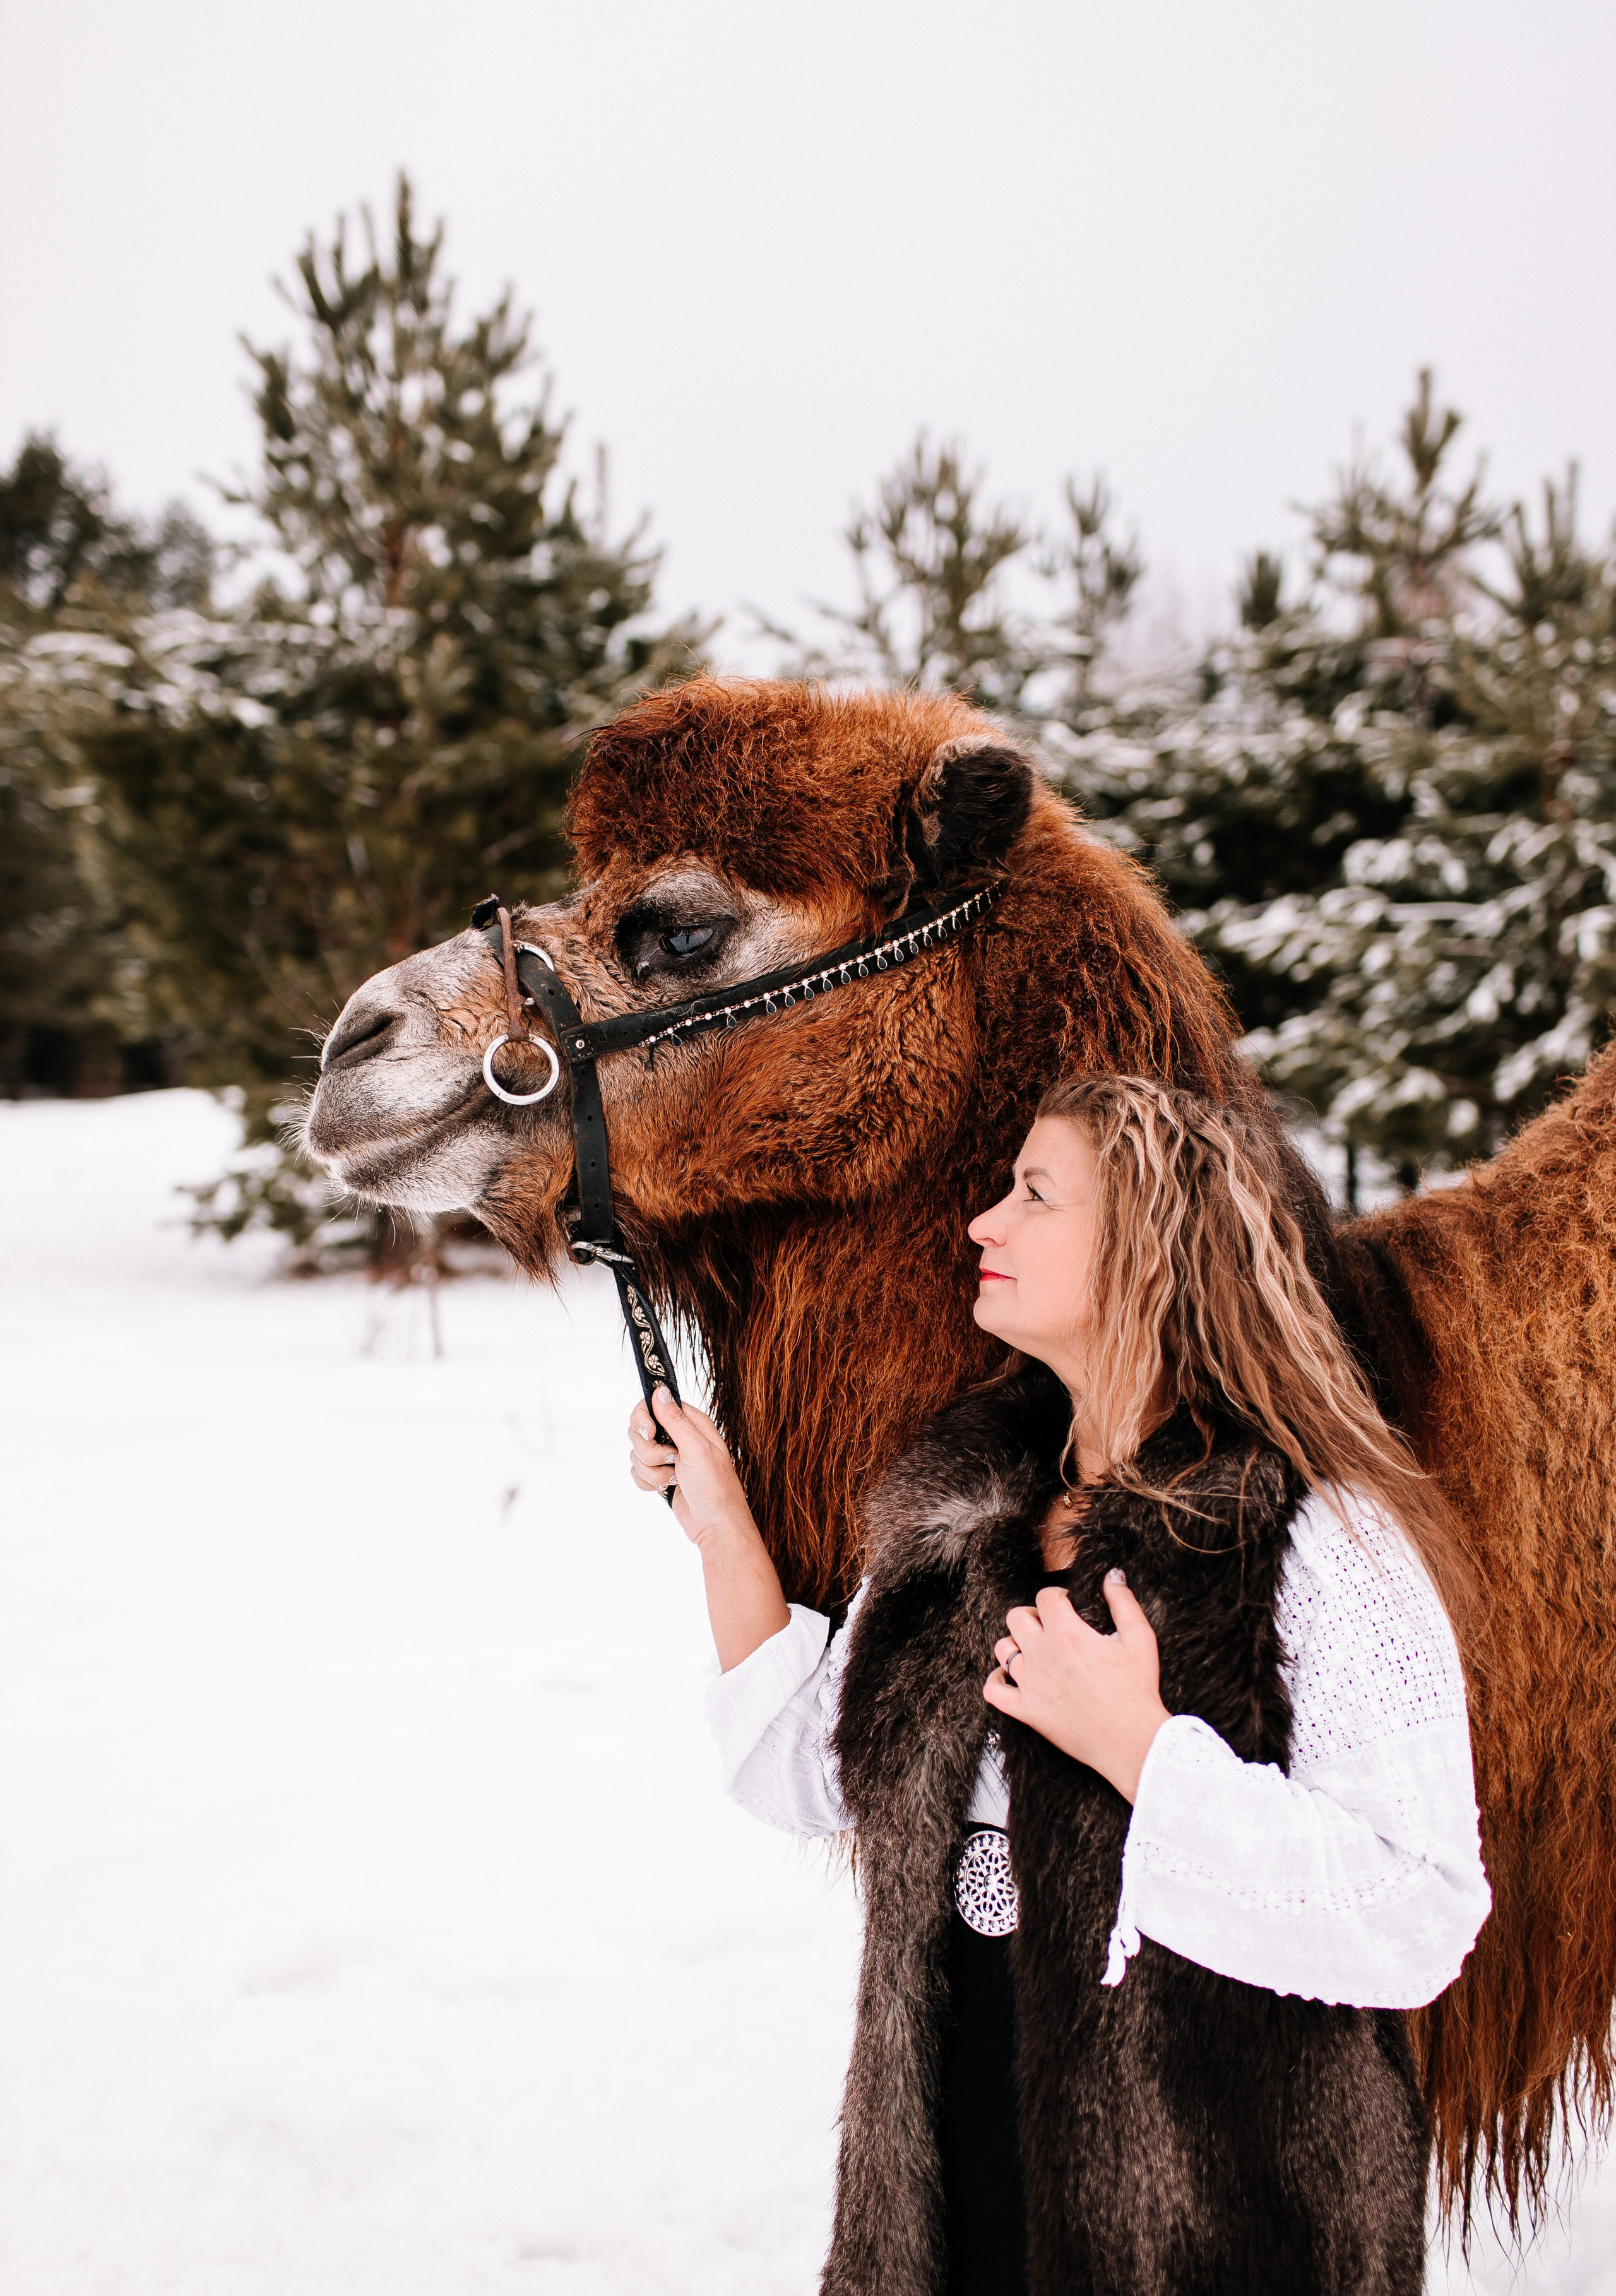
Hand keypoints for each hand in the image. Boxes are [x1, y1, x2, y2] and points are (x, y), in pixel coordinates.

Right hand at [626, 1389, 787, 1671]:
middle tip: (671, 1461)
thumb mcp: (697, 1450)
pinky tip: (666, 1489)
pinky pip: (637, 1472)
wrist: (716, 1527)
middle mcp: (678, 1437)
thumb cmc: (715, 1488)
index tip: (649, 1433)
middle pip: (640, 1430)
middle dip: (649, 1451)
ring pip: (637, 1454)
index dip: (644, 1418)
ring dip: (652, 1471)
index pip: (654, 1404)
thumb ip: (675, 1419)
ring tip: (674, 1480)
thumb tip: (660, 1389)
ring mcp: (668, 1458)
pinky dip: (648, 1483)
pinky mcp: (661, 1476)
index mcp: (691, 1423)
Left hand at [984, 1571, 1169, 1802]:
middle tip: (1049, 1625)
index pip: (1046, 1597)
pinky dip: (996, 1680)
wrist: (1131, 1740)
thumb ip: (1123, 1602)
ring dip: (1015, 1643)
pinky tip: (1009, 1676)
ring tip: (1033, 1648)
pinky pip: (993, 1691)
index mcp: (1067, 1634)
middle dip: (1032, 1615)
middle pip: (1017, 1617)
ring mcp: (1030, 1684)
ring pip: (1002, 1649)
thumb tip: (1112, 1575)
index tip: (1068, 1604)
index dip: (1057, 1595)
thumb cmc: (1137, 1690)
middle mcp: (1042, 1654)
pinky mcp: (1026, 1711)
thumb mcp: (1139, 1638)